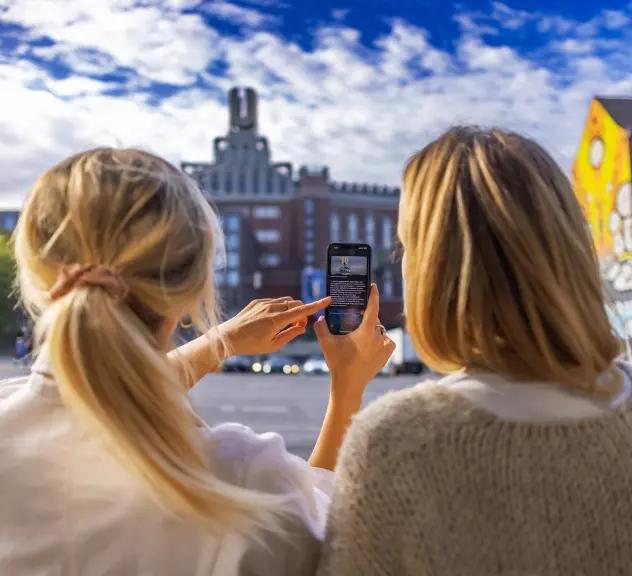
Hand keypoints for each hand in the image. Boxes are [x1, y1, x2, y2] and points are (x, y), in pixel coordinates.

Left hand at [221, 296, 331, 356]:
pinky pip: (274, 301)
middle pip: (295, 304)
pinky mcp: (256, 302)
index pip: (301, 310)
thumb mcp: (273, 345)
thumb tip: (301, 328)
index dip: (316, 305)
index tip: (328, 299)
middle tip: (299, 326)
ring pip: (285, 301)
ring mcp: (263, 303)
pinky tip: (273, 319)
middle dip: (301, 312)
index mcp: (277, 320)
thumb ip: (290, 335)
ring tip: (286, 323)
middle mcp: (271, 308)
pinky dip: (279, 307)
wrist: (228, 337)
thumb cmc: (251, 345)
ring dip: (291, 309)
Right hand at [314, 284, 394, 404]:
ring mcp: (383, 348)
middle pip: (375, 321)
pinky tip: (374, 343)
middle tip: (356, 320)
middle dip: (366, 318)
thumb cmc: (338, 363)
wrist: (348, 386)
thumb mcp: (326, 343)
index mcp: (366, 331)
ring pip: (381, 332)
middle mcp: (378, 337)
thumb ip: (321, 327)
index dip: (374, 295)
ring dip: (373, 330)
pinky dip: (382, 341)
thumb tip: (319, 318)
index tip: (373, 286)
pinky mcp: (385, 357)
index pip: (373, 307)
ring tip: (362, 334)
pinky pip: (388, 343)